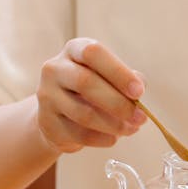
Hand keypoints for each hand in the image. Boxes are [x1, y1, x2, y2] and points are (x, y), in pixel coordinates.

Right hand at [35, 37, 146, 152]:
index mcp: (73, 50)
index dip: (118, 72)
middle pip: (85, 82)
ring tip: (132, 128)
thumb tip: (139, 88)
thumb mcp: (109, 76)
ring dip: (114, 125)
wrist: (59, 115)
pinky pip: (79, 134)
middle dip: (118, 103)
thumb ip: (127, 78)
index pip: (93, 53)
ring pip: (84, 113)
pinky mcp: (47, 123)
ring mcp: (47, 96)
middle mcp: (54, 69)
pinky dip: (102, 139)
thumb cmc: (92, 89)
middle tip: (140, 117)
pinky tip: (114, 138)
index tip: (139, 91)